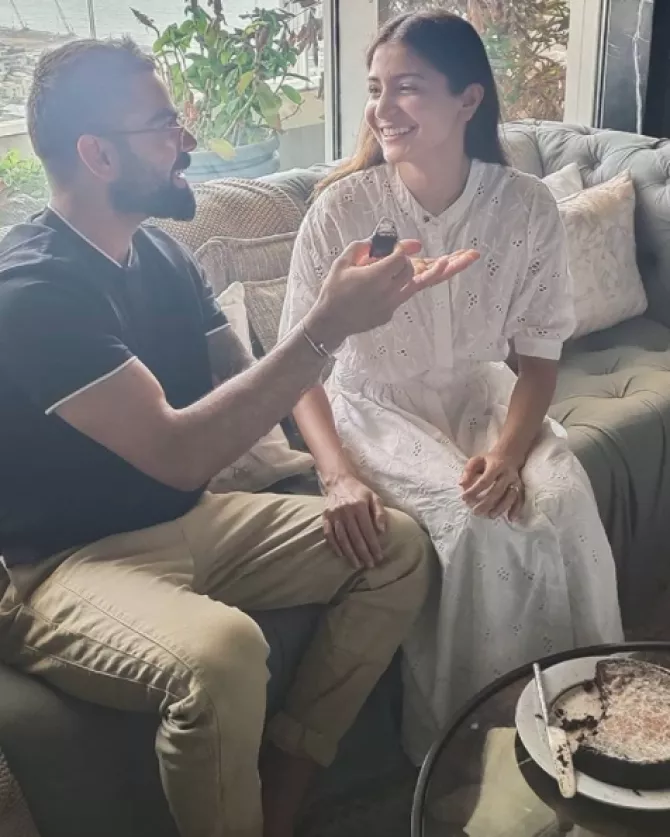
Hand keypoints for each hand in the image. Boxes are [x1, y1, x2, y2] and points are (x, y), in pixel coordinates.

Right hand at [306, 240, 478, 348]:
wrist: (331, 322)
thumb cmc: (334, 289)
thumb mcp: (344, 261)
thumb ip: (367, 247)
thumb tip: (392, 243)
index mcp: (374, 277)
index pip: (399, 259)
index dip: (404, 250)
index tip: (410, 246)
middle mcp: (386, 292)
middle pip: (412, 270)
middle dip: (416, 261)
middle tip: (453, 254)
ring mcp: (391, 303)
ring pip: (422, 283)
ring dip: (445, 270)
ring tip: (470, 257)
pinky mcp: (391, 311)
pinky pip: (409, 292)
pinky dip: (422, 280)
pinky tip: (441, 269)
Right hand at [322, 474, 386, 568]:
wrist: (339, 480)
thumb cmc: (359, 491)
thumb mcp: (374, 497)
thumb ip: (380, 513)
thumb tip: (382, 532)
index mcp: (359, 507)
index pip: (368, 531)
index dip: (374, 546)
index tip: (379, 557)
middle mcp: (346, 511)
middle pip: (356, 537)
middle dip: (364, 553)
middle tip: (370, 565)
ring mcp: (334, 515)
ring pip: (342, 538)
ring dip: (350, 553)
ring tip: (357, 564)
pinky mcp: (325, 517)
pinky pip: (329, 534)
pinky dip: (335, 546)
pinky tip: (341, 555)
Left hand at [460, 452, 524, 520]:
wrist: (509, 454)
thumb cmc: (489, 460)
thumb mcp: (477, 460)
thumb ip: (468, 471)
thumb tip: (461, 484)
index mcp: (496, 466)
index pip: (485, 480)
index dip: (474, 490)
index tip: (464, 498)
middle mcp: (508, 474)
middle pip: (498, 490)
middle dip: (486, 503)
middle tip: (475, 512)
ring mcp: (515, 481)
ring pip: (510, 496)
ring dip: (501, 508)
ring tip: (490, 516)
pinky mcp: (520, 487)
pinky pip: (520, 499)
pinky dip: (516, 509)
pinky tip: (511, 518)